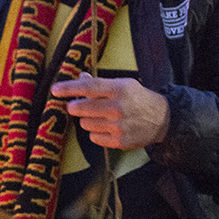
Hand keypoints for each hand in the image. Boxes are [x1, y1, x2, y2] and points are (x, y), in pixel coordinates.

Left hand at [51, 76, 169, 149]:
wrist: (162, 120)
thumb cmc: (139, 99)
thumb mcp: (124, 85)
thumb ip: (100, 83)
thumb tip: (80, 77)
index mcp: (120, 89)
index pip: (89, 87)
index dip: (69, 88)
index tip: (55, 89)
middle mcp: (119, 107)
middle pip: (83, 108)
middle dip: (75, 107)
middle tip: (75, 107)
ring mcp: (119, 126)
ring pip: (86, 124)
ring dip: (87, 120)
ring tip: (98, 117)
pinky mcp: (120, 141)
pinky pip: (95, 138)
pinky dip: (96, 133)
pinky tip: (106, 128)